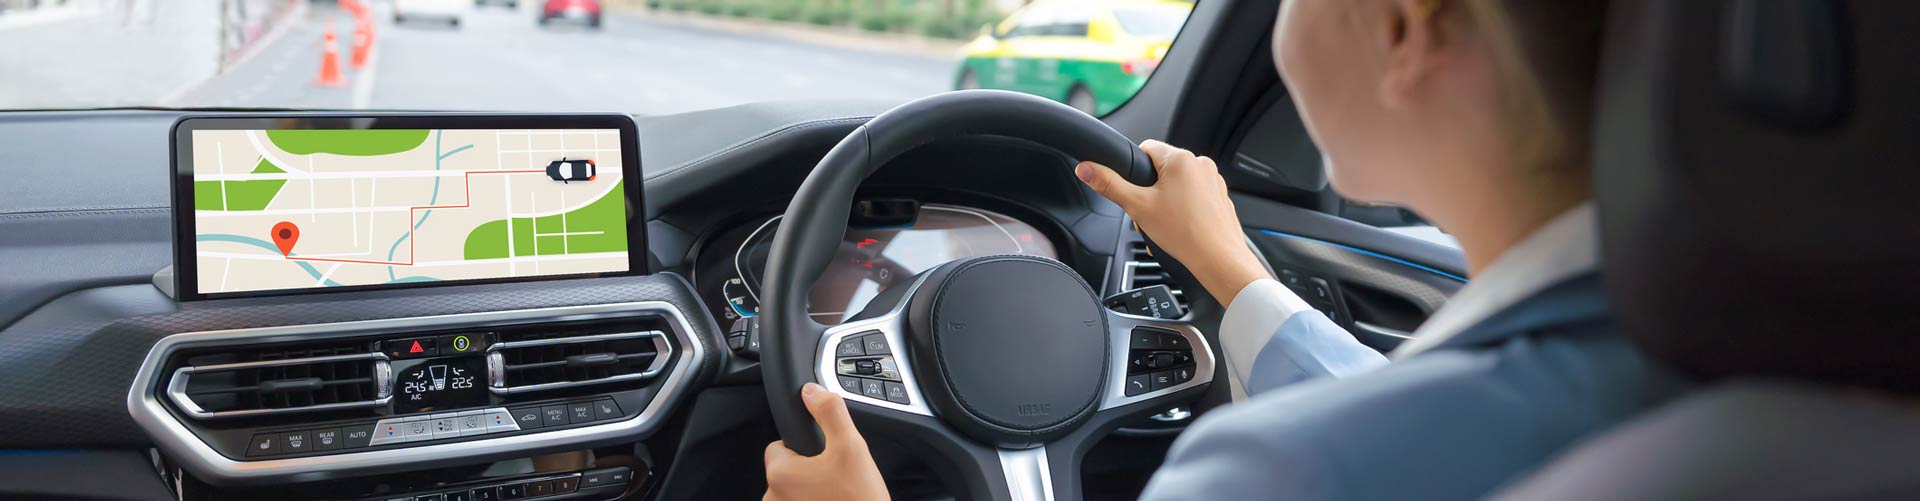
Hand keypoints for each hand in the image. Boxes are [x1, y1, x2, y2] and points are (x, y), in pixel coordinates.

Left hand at [764, 383, 890, 500]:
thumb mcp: (852, 447)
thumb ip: (830, 413)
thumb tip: (811, 390)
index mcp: (780, 473)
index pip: (777, 447)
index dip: (802, 447)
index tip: (823, 457)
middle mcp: (773, 499)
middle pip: (785, 472)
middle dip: (807, 472)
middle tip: (836, 478)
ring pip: (792, 494)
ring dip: (809, 493)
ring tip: (837, 496)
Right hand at [1077, 140, 1271, 306]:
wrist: (1218, 259)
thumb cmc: (1185, 234)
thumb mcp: (1138, 207)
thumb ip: (1109, 185)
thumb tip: (1087, 169)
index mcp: (1181, 159)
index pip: (1146, 148)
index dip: (1134, 169)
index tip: (1135, 189)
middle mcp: (1201, 164)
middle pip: (1161, 169)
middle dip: (1150, 191)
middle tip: (1149, 213)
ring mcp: (1214, 181)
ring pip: (1178, 185)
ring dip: (1166, 202)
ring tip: (1166, 224)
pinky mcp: (1220, 197)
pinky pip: (1194, 197)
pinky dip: (1183, 210)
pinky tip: (1180, 228)